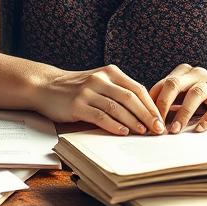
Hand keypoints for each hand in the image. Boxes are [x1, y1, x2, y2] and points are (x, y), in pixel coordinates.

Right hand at [34, 64, 165, 135]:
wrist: (46, 86)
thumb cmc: (76, 88)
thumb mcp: (99, 82)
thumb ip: (118, 91)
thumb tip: (144, 111)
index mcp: (110, 72)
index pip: (137, 89)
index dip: (151, 105)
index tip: (161, 119)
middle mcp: (100, 79)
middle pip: (130, 98)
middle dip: (147, 115)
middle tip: (158, 129)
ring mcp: (88, 92)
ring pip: (117, 108)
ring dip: (133, 121)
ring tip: (144, 132)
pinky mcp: (77, 105)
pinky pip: (100, 116)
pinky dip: (114, 125)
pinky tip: (123, 132)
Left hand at [149, 64, 206, 132]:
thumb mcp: (188, 95)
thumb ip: (171, 101)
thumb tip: (147, 117)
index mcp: (184, 73)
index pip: (162, 84)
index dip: (151, 102)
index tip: (145, 120)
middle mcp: (197, 75)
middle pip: (175, 84)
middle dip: (163, 104)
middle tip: (156, 124)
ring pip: (195, 94)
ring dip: (183, 112)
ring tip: (175, 130)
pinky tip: (199, 128)